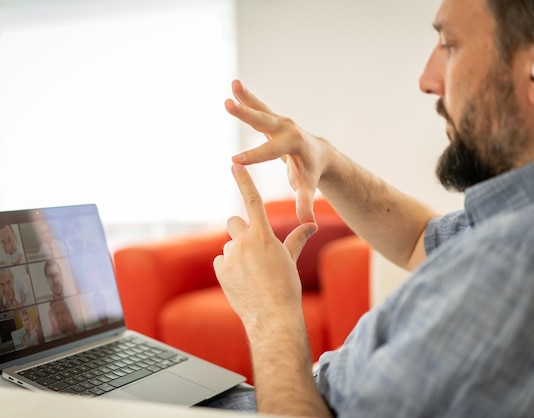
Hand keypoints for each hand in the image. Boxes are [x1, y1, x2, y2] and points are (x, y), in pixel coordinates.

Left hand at [213, 164, 317, 330]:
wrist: (272, 316)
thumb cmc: (286, 287)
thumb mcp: (291, 259)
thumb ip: (297, 239)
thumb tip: (312, 225)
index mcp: (264, 236)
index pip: (253, 201)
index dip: (244, 181)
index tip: (235, 165)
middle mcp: (244, 242)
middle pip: (234, 222)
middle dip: (240, 230)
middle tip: (252, 247)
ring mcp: (230, 256)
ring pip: (230, 245)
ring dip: (238, 253)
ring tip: (252, 274)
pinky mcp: (220, 270)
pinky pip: (222, 261)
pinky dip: (229, 268)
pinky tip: (242, 281)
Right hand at [225, 80, 327, 223]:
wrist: (320, 155)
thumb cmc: (311, 172)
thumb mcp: (308, 187)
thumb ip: (306, 202)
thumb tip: (308, 222)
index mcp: (293, 145)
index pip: (270, 152)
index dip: (253, 157)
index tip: (235, 160)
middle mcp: (287, 129)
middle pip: (263, 121)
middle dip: (246, 114)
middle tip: (229, 104)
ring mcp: (280, 122)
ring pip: (260, 109)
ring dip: (246, 98)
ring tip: (233, 84)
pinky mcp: (273, 120)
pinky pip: (258, 107)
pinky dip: (247, 97)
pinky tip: (234, 85)